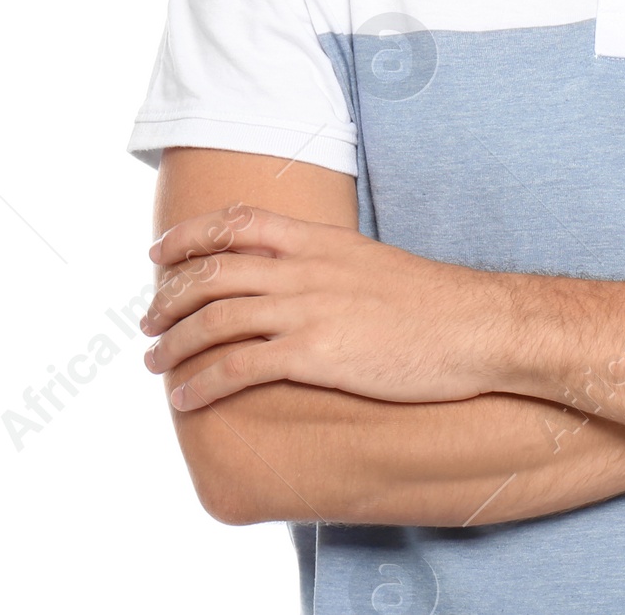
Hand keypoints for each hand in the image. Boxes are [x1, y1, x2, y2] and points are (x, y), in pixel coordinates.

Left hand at [140, 204, 505, 410]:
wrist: (475, 327)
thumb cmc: (433, 303)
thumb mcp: (373, 264)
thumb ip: (329, 266)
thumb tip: (301, 281)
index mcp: (320, 240)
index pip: (237, 224)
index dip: (190, 236)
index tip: (159, 254)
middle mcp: (305, 268)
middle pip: (212, 272)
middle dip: (169, 298)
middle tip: (149, 323)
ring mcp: (307, 309)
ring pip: (214, 319)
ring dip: (173, 344)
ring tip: (155, 364)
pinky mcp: (315, 354)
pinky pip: (237, 367)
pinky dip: (201, 383)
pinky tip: (185, 400)